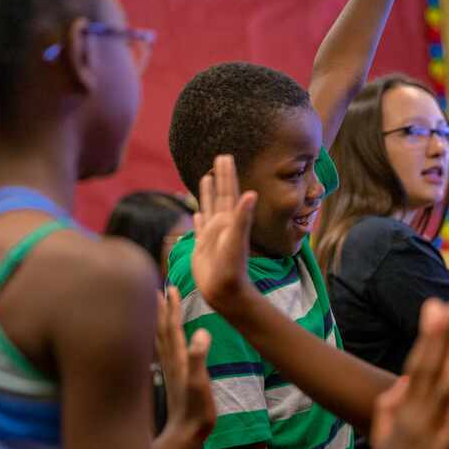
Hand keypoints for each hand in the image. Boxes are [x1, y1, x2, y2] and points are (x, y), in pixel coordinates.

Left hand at [155, 286, 214, 448]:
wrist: (184, 435)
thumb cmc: (195, 411)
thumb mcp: (201, 383)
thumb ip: (200, 358)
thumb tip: (202, 332)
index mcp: (178, 358)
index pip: (173, 326)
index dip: (172, 307)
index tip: (170, 287)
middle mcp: (170, 361)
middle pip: (161, 328)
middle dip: (159, 308)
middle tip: (156, 288)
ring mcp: (169, 370)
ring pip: (159, 338)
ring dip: (157, 320)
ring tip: (154, 306)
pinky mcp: (171, 378)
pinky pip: (162, 350)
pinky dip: (159, 338)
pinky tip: (159, 338)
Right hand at [192, 155, 257, 308]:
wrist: (226, 292)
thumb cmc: (232, 269)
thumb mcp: (237, 241)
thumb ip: (243, 218)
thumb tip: (251, 193)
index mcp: (231, 220)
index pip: (228, 191)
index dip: (227, 174)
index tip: (225, 156)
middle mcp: (223, 224)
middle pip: (220, 195)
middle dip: (220, 176)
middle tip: (220, 157)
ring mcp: (213, 235)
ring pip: (209, 207)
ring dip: (208, 193)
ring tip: (206, 177)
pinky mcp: (203, 247)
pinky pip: (201, 227)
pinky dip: (199, 217)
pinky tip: (197, 213)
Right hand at [367, 300, 448, 448]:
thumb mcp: (385, 432)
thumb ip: (391, 404)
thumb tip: (401, 381)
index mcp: (406, 407)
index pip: (418, 364)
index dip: (430, 335)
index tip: (438, 304)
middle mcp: (416, 414)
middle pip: (431, 369)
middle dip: (443, 337)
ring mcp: (427, 434)